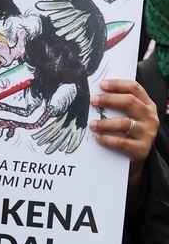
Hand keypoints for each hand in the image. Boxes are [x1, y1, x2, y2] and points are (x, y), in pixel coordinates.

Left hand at [89, 78, 157, 199]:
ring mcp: (147, 133)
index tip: (102, 84)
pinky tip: (98, 138)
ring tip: (91, 124)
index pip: (135, 89)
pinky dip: (108, 139)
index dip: (118, 84)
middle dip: (109, 100)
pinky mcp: (141, 149)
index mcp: (147, 105)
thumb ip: (118, 105)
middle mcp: (150, 117)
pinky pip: (122, 142)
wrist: (136, 158)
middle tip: (93, 101)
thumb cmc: (128, 133)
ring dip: (104, 123)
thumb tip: (96, 94)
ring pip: (124, 123)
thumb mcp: (128, 116)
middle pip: (129, 102)